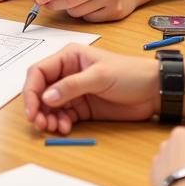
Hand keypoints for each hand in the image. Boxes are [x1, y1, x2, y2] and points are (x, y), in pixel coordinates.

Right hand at [23, 43, 158, 134]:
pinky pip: (63, 115)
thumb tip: (46, 97)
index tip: (32, 110)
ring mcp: (74, 91)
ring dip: (48, 117)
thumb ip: (71, 86)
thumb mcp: (99, 76)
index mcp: (69, 57)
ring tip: (55, 128)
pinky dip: (60, 123)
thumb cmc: (130, 74)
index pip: (39, 72)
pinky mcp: (82, 107)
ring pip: (50, 106)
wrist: (153, 91)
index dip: (31, 91)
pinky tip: (65, 128)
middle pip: (41, 90)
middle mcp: (68, 73)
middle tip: (41, 124)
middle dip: (38, 107)